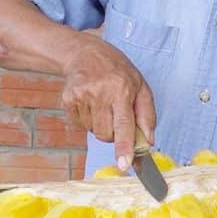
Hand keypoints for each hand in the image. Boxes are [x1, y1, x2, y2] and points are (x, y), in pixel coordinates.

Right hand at [60, 34, 155, 170]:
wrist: (84, 53)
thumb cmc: (116, 70)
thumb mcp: (140, 85)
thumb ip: (147, 114)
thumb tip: (149, 140)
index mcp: (121, 89)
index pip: (124, 124)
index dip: (124, 146)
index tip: (125, 164)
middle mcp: (100, 93)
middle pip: (106, 134)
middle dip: (113, 133)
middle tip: (115, 113)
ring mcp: (81, 96)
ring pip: (93, 131)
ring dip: (100, 125)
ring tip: (101, 103)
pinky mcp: (67, 100)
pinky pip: (80, 125)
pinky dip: (87, 120)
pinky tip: (90, 102)